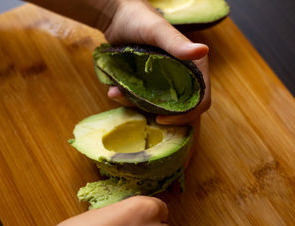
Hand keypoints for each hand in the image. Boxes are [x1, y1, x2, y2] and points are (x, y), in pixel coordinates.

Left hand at [103, 0, 210, 124]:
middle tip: (137, 112)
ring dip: (138, 108)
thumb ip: (176, 43)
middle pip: (179, 109)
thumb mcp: (157, 31)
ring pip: (158, 107)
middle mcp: (184, 76)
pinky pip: (143, 100)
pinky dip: (129, 100)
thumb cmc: (140, 19)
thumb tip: (202, 50)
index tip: (161, 118)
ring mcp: (166, 81)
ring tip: (117, 94)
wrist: (117, 16)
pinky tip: (114, 91)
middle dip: (158, 115)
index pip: (200, 100)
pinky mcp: (150, 82)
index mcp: (195, 66)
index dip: (185, 115)